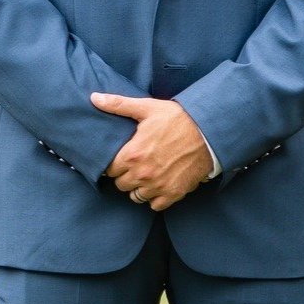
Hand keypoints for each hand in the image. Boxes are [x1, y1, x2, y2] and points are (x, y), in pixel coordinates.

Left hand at [92, 92, 213, 210]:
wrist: (209, 130)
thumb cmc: (178, 118)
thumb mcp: (147, 108)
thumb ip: (118, 105)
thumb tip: (94, 98)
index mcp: (132, 155)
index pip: (109, 170)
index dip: (116, 162)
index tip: (124, 156)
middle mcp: (142, 174)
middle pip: (121, 185)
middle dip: (126, 175)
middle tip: (137, 163)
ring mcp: (157, 186)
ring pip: (136, 197)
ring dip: (139, 187)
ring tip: (148, 174)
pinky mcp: (173, 193)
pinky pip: (154, 205)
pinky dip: (155, 197)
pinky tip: (160, 183)